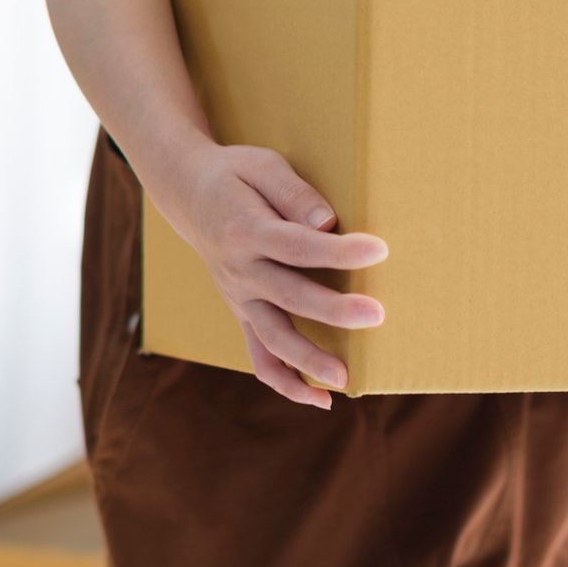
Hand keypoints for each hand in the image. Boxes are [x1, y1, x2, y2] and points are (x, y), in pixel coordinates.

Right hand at [167, 144, 387, 408]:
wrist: (188, 195)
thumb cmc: (235, 176)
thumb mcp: (262, 166)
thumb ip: (293, 193)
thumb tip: (326, 223)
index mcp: (245, 231)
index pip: (297, 246)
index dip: (338, 251)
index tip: (379, 251)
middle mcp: (239, 271)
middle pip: (290, 296)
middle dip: (334, 310)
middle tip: (377, 316)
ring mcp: (240, 298)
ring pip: (273, 338)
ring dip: (308, 361)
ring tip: (345, 380)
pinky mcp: (243, 314)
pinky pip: (260, 357)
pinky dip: (286, 382)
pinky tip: (320, 400)